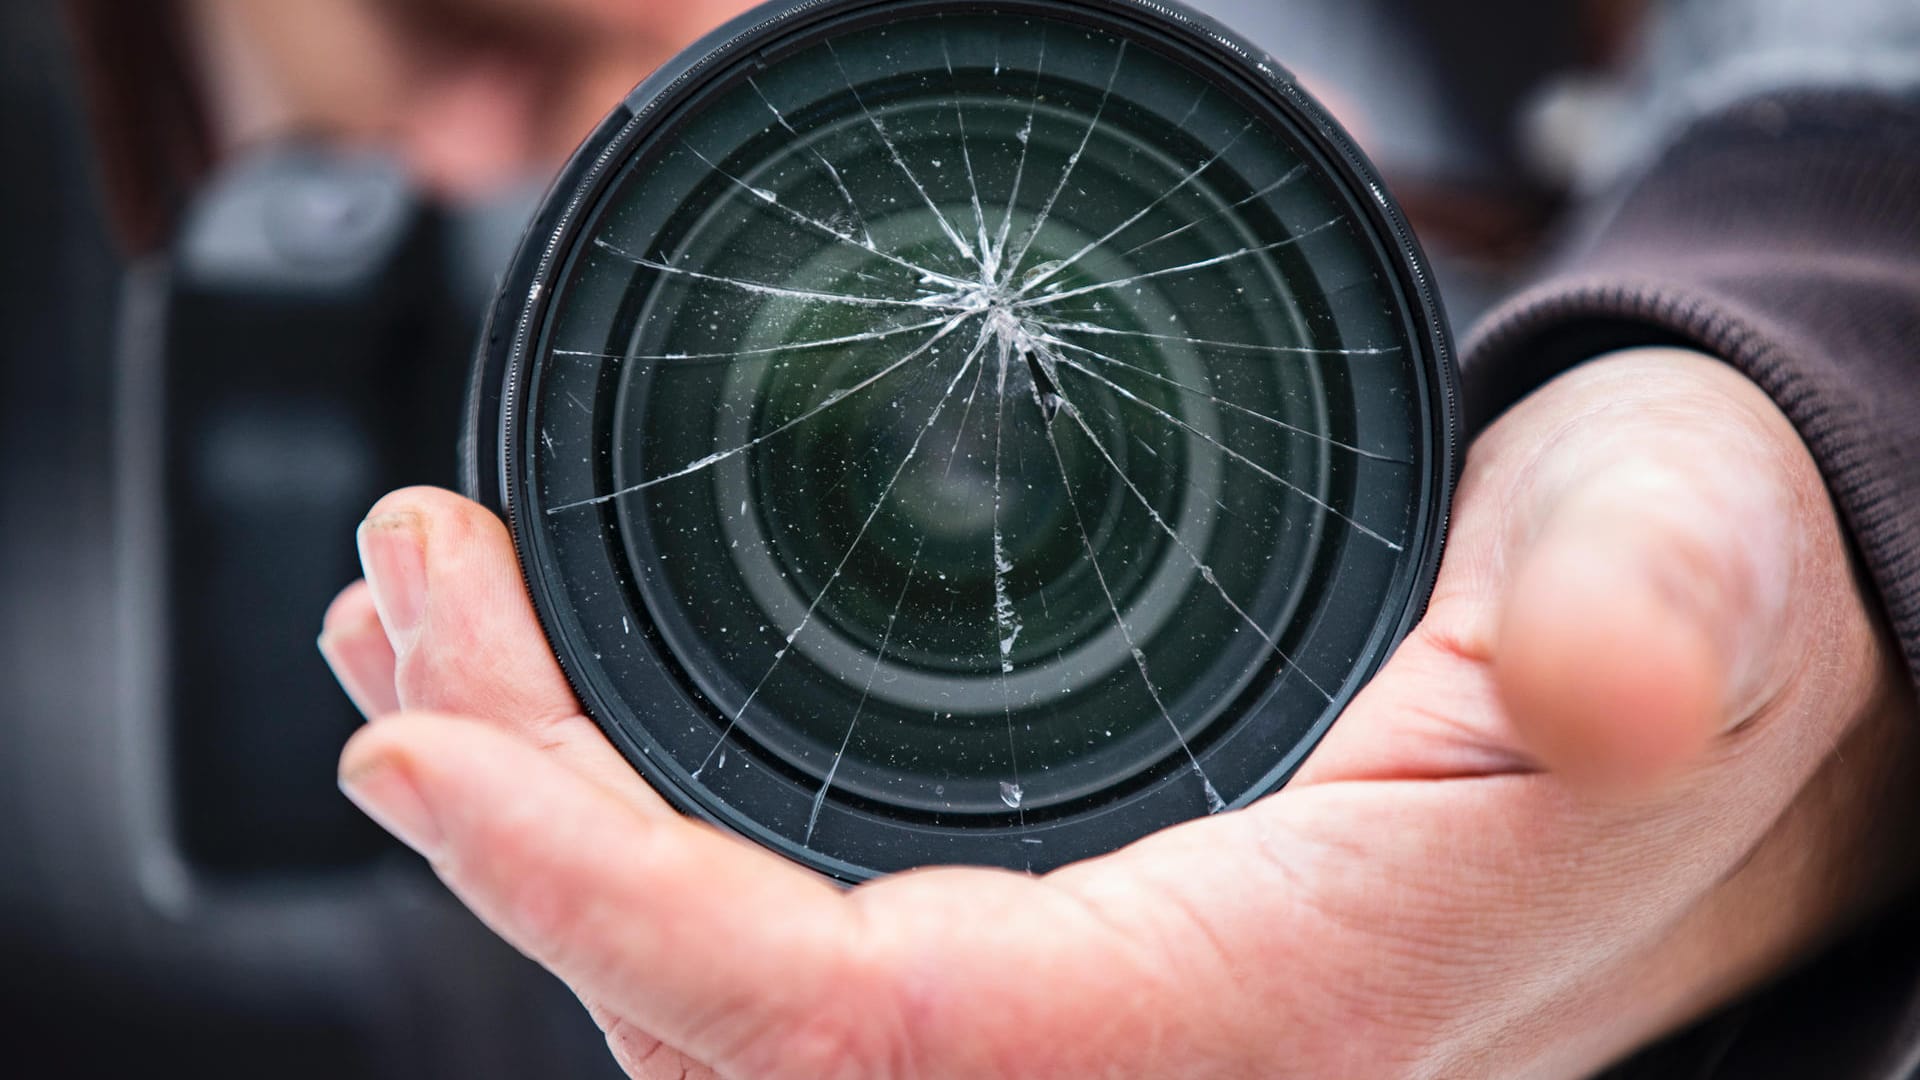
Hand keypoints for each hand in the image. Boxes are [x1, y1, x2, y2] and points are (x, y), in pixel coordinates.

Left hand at [320, 348, 1916, 1077]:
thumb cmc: (1675, 620)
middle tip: (404, 608)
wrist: (1683, 688)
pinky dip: (624, 837)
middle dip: (521, 839)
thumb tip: (1610, 675)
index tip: (423, 752)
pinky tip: (540, 718)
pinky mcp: (1046, 936)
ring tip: (421, 634)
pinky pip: (783, 949)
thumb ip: (1655, 617)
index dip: (617, 916)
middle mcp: (1143, 1049)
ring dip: (539, 830)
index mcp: (1271, 1002)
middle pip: (743, 1035)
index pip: (880, 1037)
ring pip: (736, 1003)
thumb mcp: (1689, 572)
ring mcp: (1080, 1010)